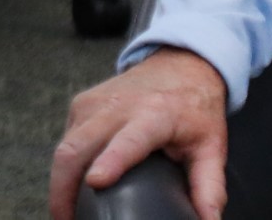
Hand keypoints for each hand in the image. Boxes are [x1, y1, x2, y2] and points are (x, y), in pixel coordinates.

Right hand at [49, 49, 228, 219]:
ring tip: (66, 211)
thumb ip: (210, 188)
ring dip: (59, 182)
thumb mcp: (212, 147)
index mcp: (154, 115)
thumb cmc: (194, 107)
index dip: (110, 161)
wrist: (179, 65)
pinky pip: (65, 139)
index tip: (96, 181)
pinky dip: (64, 166)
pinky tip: (71, 185)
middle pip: (77, 147)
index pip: (128, 140)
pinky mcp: (80, 104)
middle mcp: (117, 106)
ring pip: (64, 146)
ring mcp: (93, 103)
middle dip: (63, 188)